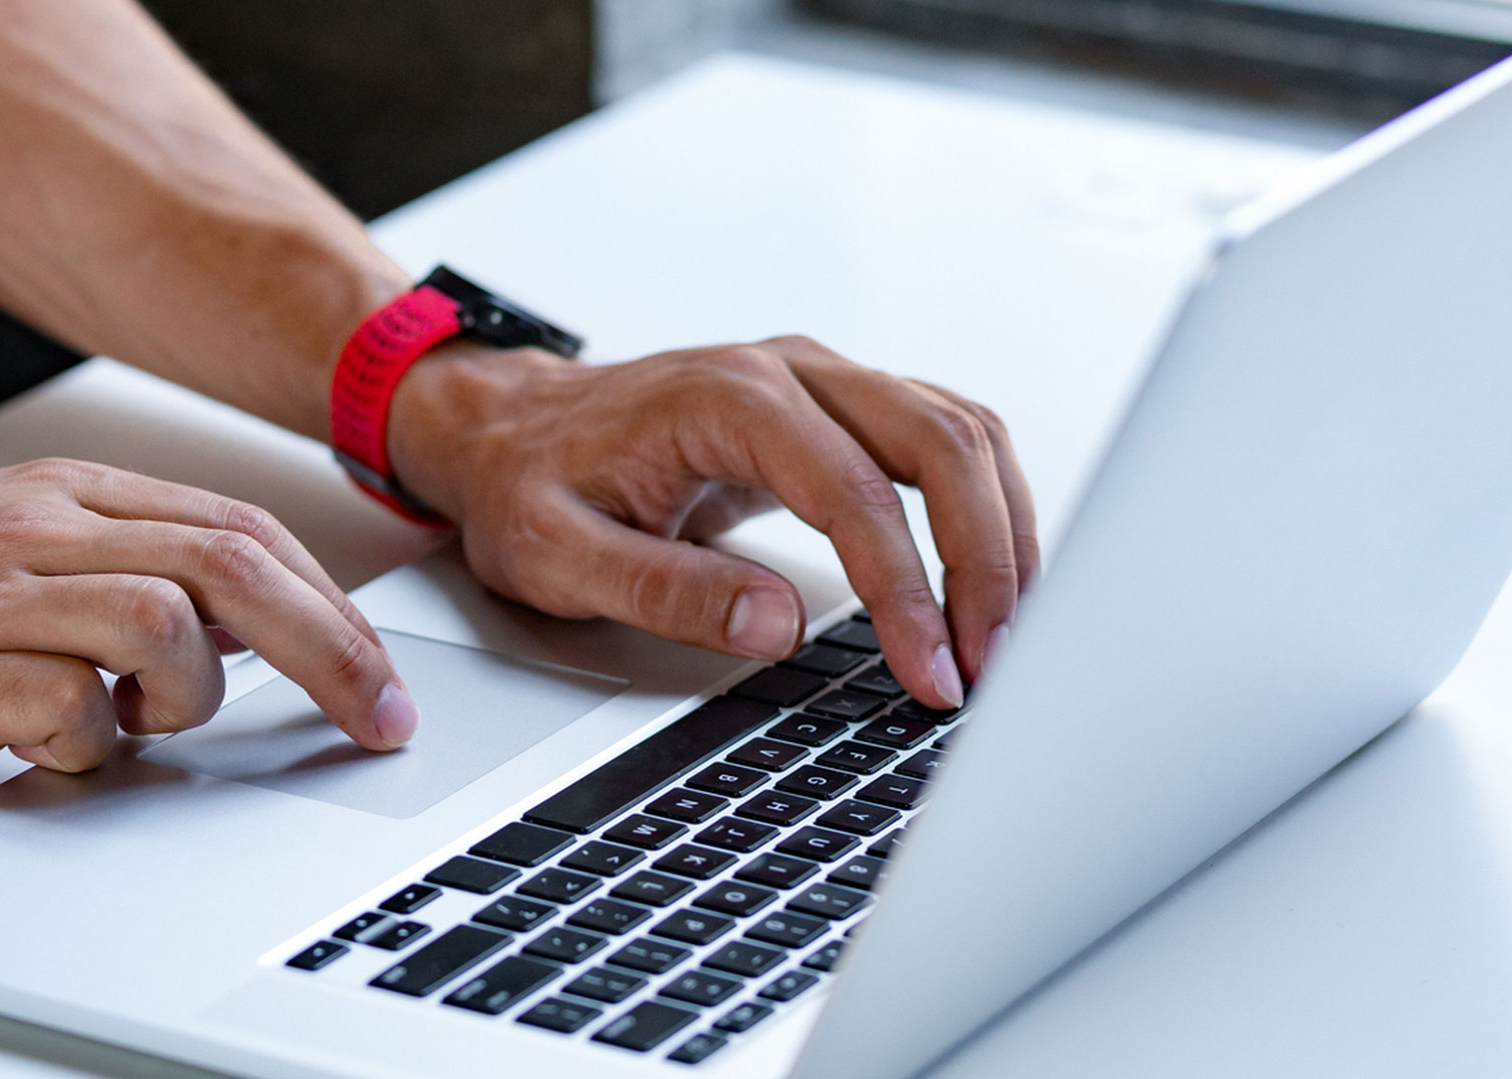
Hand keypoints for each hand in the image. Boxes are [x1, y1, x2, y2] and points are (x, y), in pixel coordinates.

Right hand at [0, 459, 408, 778]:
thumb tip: (231, 622)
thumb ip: (111, 567)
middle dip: (330, 649)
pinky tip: (55, 749)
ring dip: (189, 693)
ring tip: (141, 725)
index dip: (329, 604)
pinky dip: (92, 743)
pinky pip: (72, 707)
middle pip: (232, 565)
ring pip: (167, 620)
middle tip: (375, 716)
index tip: (376, 671)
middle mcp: (37, 531)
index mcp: (61, 495)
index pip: (238, 528)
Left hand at [389, 339, 1037, 709]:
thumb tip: (774, 627)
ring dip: (1001, 530)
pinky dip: (983, 506)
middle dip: (986, 559)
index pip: (856, 492)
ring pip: (959, 430)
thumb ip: (665, 591)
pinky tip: (989, 577)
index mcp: (726, 399)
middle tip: (993, 662)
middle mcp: (788, 371)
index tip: (931, 672)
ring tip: (1006, 633)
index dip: (907, 590)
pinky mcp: (835, 406)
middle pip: (941, 440)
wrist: (505, 427)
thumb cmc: (528, 485)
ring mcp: (820, 380)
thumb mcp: (560, 557)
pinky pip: (941, 439)